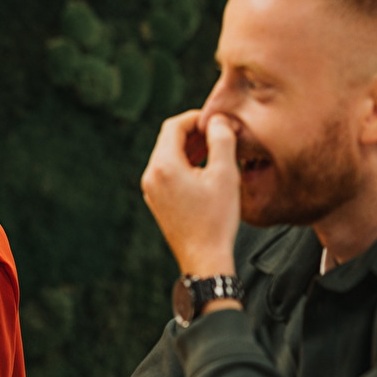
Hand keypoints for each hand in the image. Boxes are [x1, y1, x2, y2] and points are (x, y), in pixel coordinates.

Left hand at [139, 110, 239, 276]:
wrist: (204, 258)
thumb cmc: (216, 218)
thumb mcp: (225, 174)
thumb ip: (221, 140)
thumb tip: (217, 120)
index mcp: (164, 165)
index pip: (174, 126)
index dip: (196, 118)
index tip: (217, 122)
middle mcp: (151, 176)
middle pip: (168, 140)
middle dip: (193, 133)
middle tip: (219, 134)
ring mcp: (151, 190)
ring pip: (167, 156)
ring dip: (189, 149)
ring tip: (215, 151)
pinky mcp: (156, 201)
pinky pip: (167, 173)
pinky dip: (183, 165)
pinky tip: (204, 172)